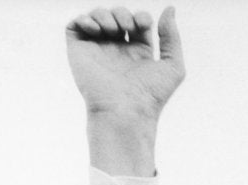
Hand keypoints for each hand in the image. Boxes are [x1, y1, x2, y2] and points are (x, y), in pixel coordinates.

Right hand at [66, 6, 184, 119]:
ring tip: (112, 29)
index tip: (144, 25)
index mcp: (138, 53)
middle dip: (123, 13)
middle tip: (127, 27)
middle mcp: (117, 50)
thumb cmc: (151, 94)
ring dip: (105, 14)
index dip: (141, 17)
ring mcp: (97, 50)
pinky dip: (84, 19)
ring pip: (97, 16)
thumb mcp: (173, 65)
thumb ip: (172, 36)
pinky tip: (97, 29)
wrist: (125, 111)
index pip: (138, 23)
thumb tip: (170, 7)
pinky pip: (74, 25)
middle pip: (117, 16)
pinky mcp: (78, 52)